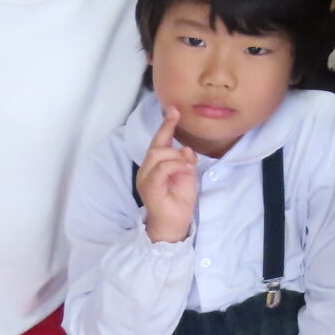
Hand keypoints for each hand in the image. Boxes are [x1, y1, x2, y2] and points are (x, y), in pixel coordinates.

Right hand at [135, 107, 197, 244]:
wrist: (174, 224)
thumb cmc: (179, 200)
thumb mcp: (187, 175)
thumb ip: (185, 160)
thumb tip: (185, 148)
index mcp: (155, 166)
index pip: (159, 141)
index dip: (166, 125)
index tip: (174, 110)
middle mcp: (146, 170)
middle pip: (157, 147)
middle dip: (175, 148)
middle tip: (188, 161)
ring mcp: (146, 179)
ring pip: (158, 154)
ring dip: (177, 158)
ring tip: (186, 169)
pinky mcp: (149, 188)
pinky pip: (161, 169)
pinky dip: (175, 165)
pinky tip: (183, 171)